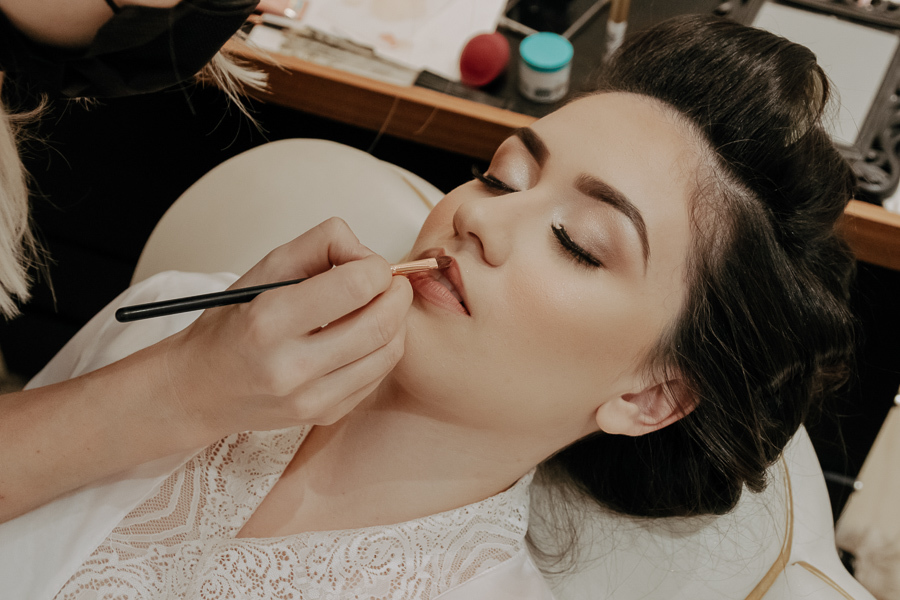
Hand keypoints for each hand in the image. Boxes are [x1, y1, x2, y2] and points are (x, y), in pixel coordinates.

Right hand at [161, 218, 412, 440]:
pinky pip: (379, 376)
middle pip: (380, 322)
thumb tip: (365, 253)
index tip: (370, 264)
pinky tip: (366, 336)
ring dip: (397, 321)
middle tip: (388, 282)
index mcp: (269, 321)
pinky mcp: (325, 415)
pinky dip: (384, 349)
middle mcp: (290, 366)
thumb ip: (318, 246)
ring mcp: (310, 398)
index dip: (376, 267)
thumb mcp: (263, 270)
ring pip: (388, 351)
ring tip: (380, 306)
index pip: (354, 286)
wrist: (201, 389)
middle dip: (396, 293)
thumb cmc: (232, 325)